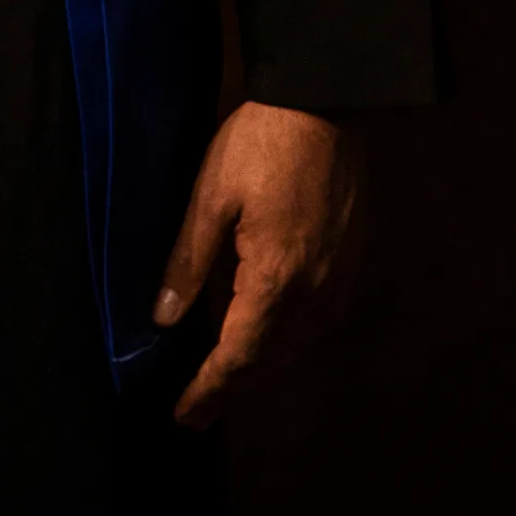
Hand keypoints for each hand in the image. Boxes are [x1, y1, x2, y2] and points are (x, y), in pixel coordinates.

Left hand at [152, 99, 363, 429]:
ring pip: (300, 347)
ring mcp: (339, 278)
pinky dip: (290, 342)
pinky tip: (272, 334)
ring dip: (264, 369)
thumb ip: (188, 263)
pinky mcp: (350, 260)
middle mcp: (315, 292)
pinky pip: (319, 322)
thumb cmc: (260, 143)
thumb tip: (164, 319)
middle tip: (200, 411)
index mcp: (275, 280)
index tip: (184, 415)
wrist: (324, 101)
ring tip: (229, 380)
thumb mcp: (210, 197)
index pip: (238, 358)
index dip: (209, 390)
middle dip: (233, 389)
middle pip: (272, 362)